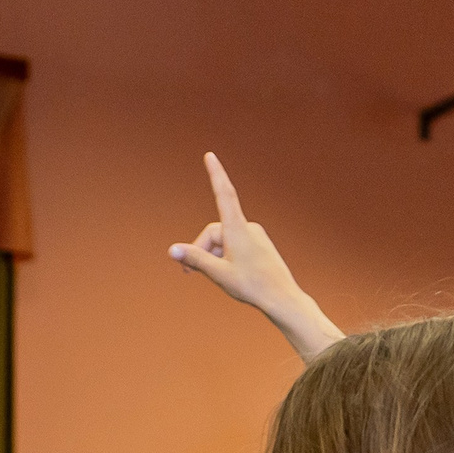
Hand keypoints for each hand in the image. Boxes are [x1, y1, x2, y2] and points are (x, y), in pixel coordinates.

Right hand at [167, 154, 345, 359]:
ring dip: (212, 255)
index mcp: (237, 229)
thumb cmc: (251, 286)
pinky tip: (229, 274)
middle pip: (213, 232)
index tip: (210, 155)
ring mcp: (254, 236)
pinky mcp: (258, 245)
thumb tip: (172, 249)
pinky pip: (234, 245)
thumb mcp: (218, 273)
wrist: (281, 297)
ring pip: (223, 240)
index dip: (216, 174)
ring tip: (213, 277)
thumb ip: (195, 259)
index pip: (224, 194)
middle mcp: (247, 227)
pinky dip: (224, 256)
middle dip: (201, 249)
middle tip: (189, 274)